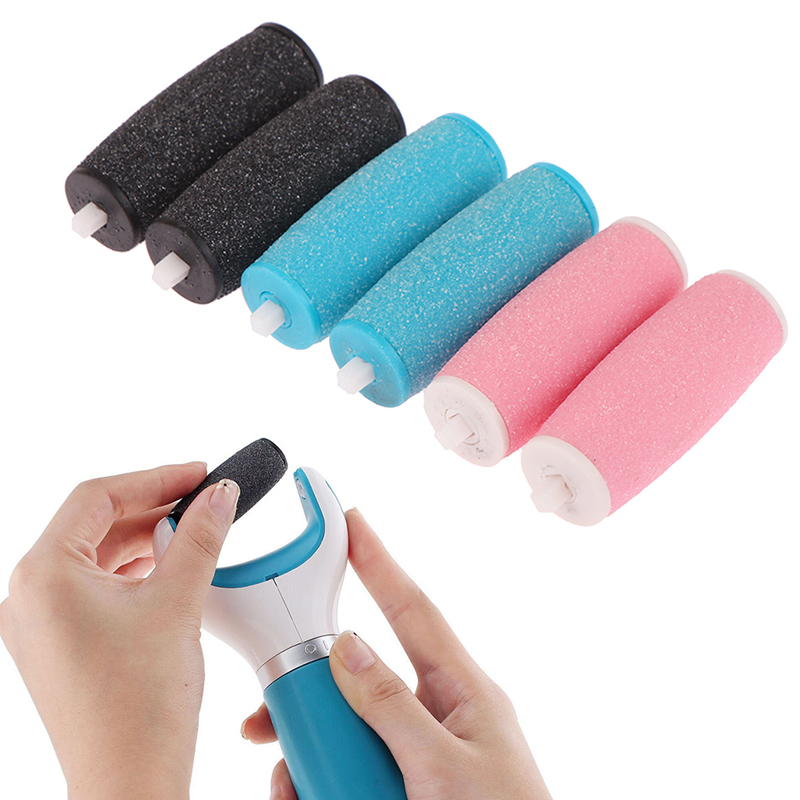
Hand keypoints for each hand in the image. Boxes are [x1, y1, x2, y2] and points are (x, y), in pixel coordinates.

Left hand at [0, 463, 239, 799]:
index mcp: (43, 576)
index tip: (197, 473)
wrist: (130, 780)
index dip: (154, 477)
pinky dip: (134, 570)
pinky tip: (170, 567)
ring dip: (146, 538)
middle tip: (203, 498)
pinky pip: (94, 586)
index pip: (97, 497)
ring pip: (96, 556)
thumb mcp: (178, 602)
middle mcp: (29, 596)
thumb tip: (219, 496)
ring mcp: (39, 623)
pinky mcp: (58, 643)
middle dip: (153, 507)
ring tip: (194, 531)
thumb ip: (200, 536)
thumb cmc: (140, 706)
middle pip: (94, 525)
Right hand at [243, 508, 552, 799]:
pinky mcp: (396, 781)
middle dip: (313, 692)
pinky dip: (318, 781)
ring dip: (310, 750)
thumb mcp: (444, 769)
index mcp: (462, 690)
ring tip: (294, 784)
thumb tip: (348, 646)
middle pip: (359, 677)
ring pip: (344, 726)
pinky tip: (305, 796)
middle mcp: (435, 712)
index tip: (350, 521)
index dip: (380, 561)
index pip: (412, 609)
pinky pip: (346, 765)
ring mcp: (414, 750)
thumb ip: (392, 707)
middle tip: (271, 715)